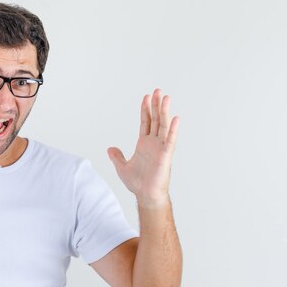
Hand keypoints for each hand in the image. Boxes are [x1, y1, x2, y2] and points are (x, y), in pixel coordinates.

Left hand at [108, 89, 178, 207]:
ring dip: (164, 112)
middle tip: (158, 91)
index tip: (146, 97)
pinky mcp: (165, 155)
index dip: (145, 109)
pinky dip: (173, 130)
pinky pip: (170, 140)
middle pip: (156, 120)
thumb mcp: (122, 167)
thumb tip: (110, 148)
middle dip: (156, 105)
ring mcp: (160, 148)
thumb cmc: (137, 183)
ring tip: (165, 98)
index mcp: (144, 144)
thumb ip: (117, 156)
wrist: (146, 195)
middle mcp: (153, 143)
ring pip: (163, 126)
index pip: (145, 122)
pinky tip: (175, 119)